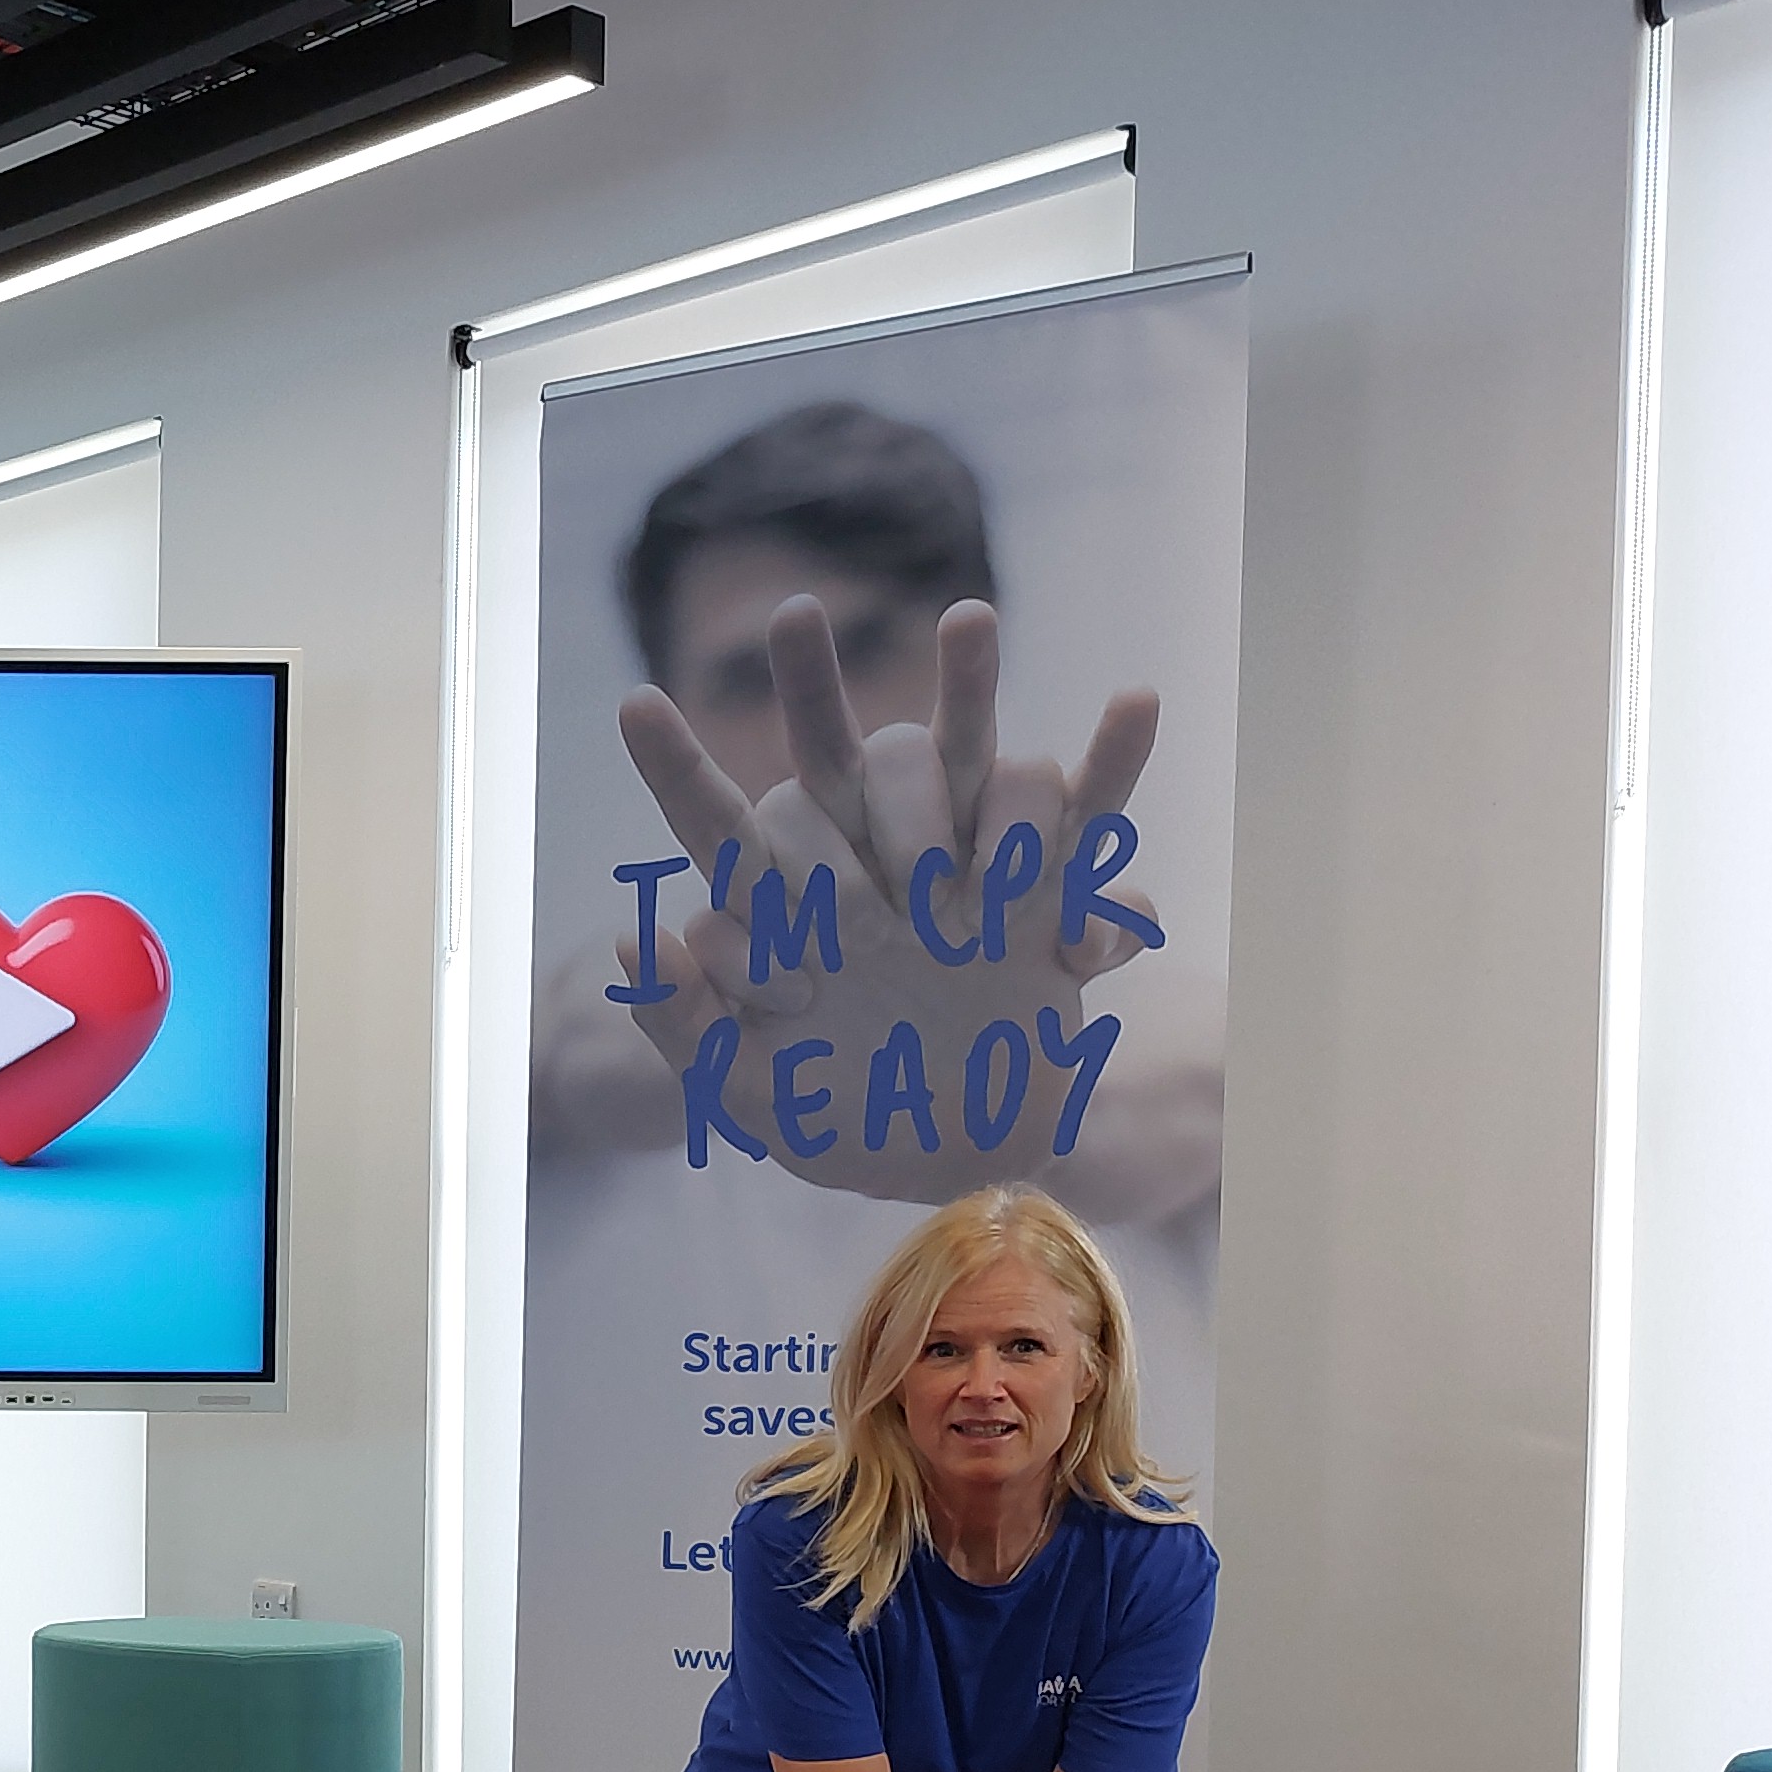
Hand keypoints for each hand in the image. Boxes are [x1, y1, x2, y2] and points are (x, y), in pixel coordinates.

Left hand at [611, 597, 1159, 1204]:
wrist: (956, 1156)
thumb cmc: (838, 1118)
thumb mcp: (750, 1093)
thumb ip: (685, 1025)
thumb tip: (636, 932)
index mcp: (788, 911)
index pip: (719, 828)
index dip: (676, 768)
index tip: (634, 703)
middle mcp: (867, 865)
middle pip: (835, 758)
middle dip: (808, 684)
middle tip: (791, 615)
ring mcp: (959, 867)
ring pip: (962, 755)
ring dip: (965, 683)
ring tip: (965, 618)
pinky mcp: (1045, 894)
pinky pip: (1087, 818)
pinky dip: (1115, 763)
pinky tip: (1137, 702)